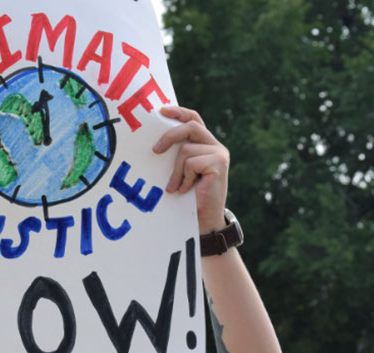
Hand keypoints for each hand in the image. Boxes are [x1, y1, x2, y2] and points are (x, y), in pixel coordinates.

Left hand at [153, 105, 229, 233]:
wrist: (205, 219)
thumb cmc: (190, 196)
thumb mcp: (181, 171)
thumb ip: (177, 154)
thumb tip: (155, 142)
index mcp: (206, 143)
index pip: (194, 119)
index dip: (178, 112)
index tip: (161, 111)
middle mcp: (216, 145)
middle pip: (190, 127)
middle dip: (169, 136)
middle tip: (154, 151)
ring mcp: (219, 154)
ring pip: (186, 150)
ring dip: (176, 171)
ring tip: (175, 187)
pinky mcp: (219, 164)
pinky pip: (191, 163)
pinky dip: (184, 178)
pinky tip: (186, 190)